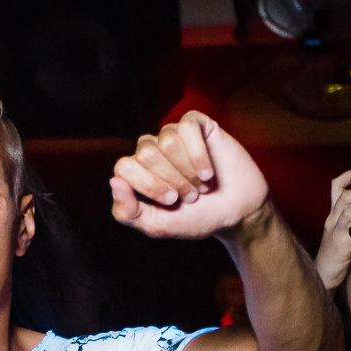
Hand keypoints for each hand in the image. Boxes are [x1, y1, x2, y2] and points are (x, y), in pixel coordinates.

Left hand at [109, 111, 269, 239]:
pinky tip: (209, 170)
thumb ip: (128, 212)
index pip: (123, 167)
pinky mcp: (197, 125)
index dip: (149, 185)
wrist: (237, 213)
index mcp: (136, 172)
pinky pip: (188, 127)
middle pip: (146, 153)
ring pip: (167, 141)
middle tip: (190, 196)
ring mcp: (173, 135)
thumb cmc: (196, 218)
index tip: (172, 202)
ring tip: (202, 185)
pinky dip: (199, 153)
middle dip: (172, 180)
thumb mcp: (158, 225)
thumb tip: (113, 181)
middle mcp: (151, 150)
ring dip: (188, 170)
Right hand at [315, 169, 350, 287]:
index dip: (349, 176)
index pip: (336, 186)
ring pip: (349, 214)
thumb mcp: (348, 232)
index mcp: (334, 213)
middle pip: (345, 197)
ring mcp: (335, 234)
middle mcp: (333, 220)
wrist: (323, 275)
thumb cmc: (341, 253)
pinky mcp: (341, 249)